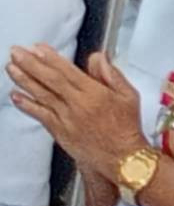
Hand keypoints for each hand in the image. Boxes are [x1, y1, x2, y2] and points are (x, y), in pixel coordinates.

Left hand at [8, 46, 147, 176]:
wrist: (122, 158)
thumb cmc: (126, 128)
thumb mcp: (129, 96)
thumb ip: (112, 75)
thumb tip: (99, 58)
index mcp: (95, 93)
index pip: (67, 71)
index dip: (50, 58)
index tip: (38, 48)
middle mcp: (77, 105)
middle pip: (49, 80)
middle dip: (30, 64)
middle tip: (16, 52)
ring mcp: (66, 118)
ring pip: (41, 95)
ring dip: (23, 80)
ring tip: (11, 68)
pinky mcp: (59, 131)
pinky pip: (39, 115)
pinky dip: (26, 105)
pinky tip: (16, 96)